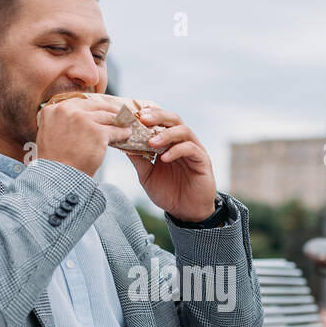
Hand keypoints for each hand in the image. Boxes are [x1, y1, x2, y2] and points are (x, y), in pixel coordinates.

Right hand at [35, 95, 133, 175]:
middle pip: (93, 106)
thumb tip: (74, 116)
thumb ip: (59, 122)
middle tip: (116, 111)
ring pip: (106, 117)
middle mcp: (67, 111)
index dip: (91, 106)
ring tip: (124, 122)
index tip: (99, 107)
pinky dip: (122, 132)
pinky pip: (114, 130)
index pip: (77, 103)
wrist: (59, 176)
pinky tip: (127, 133)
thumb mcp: (48, 134)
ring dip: (117, 120)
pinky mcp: (98, 132)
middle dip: (107, 109)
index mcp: (53, 110)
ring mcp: (83, 120)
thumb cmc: (54, 161)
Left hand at [123, 103, 217, 220]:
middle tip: (142, 119)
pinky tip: (164, 158)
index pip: (160, 121)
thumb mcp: (147, 175)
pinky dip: (176, 151)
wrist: (186, 212)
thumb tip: (123, 142)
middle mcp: (182, 142)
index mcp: (169, 142)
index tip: (132, 114)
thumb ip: (139, 158)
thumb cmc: (168, 192)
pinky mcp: (202, 161)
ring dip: (166, 134)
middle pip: (173, 119)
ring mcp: (194, 150)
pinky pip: (190, 149)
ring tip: (151, 142)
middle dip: (158, 116)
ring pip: (184, 131)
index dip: (148, 115)